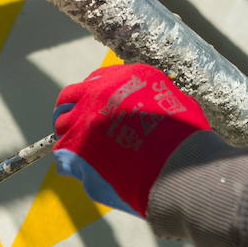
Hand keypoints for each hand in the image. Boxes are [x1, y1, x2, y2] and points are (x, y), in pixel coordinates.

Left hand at [51, 63, 212, 216]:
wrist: (180, 169)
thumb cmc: (186, 141)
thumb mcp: (175, 102)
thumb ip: (152, 100)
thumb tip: (147, 109)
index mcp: (127, 77)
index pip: (97, 80)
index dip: (94, 96)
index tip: (95, 107)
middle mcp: (100, 92)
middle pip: (70, 97)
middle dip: (73, 110)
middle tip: (79, 126)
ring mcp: (84, 120)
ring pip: (62, 125)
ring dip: (70, 136)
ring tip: (81, 151)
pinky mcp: (75, 149)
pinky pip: (61, 154)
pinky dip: (69, 162)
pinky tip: (81, 169)